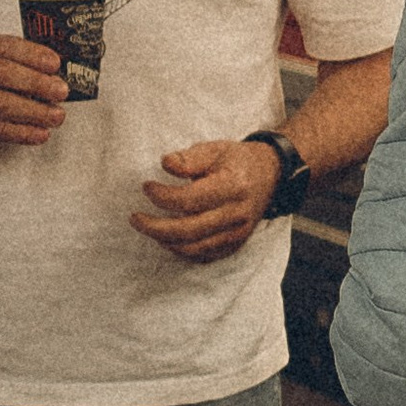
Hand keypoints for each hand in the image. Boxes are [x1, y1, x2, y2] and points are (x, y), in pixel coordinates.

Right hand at [0, 34, 69, 147]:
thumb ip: (21, 63)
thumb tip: (55, 78)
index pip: (5, 47)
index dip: (32, 55)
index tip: (54, 64)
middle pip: (2, 73)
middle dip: (36, 83)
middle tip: (60, 91)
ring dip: (33, 111)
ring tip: (56, 115)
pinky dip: (22, 132)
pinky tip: (40, 133)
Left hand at [131, 138, 283, 266]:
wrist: (270, 176)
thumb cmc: (237, 160)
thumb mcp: (214, 149)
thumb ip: (189, 158)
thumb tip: (165, 164)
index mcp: (232, 187)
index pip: (189, 200)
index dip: (162, 197)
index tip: (147, 187)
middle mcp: (237, 214)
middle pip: (188, 230)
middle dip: (154, 227)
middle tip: (135, 218)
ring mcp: (238, 233)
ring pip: (194, 248)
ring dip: (164, 241)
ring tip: (147, 227)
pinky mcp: (235, 244)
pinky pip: (203, 256)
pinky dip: (181, 251)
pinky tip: (168, 238)